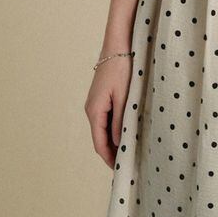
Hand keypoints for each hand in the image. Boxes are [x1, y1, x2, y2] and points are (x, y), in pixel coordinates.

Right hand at [84, 54, 132, 168]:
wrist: (118, 46)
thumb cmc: (122, 69)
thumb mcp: (125, 97)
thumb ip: (120, 121)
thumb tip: (118, 143)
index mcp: (94, 111)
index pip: (99, 142)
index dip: (109, 158)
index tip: (119, 170)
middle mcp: (91, 109)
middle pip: (99, 139)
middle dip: (111, 153)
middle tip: (126, 166)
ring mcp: (94, 104)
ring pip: (102, 130)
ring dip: (112, 143)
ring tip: (127, 154)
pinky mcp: (100, 99)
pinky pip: (105, 121)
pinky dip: (112, 131)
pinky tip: (124, 135)